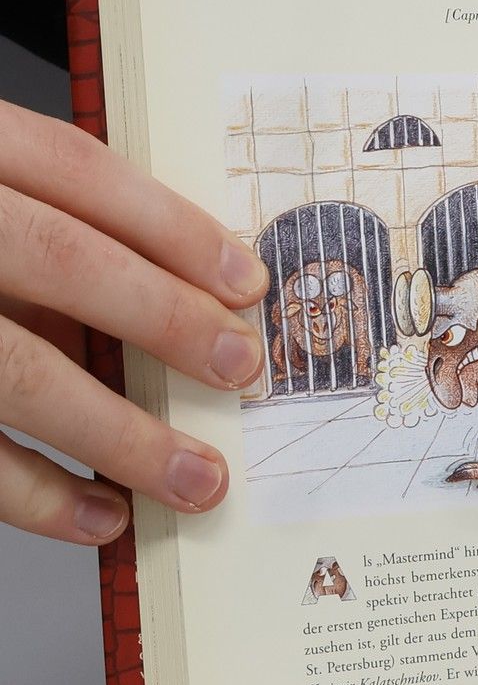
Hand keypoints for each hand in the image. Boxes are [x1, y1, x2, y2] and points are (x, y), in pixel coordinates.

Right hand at [0, 98, 268, 544]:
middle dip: (160, 318)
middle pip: (53, 257)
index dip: (169, 226)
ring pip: (11, 369)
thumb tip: (182, 304)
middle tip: (240, 369)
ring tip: (196, 479)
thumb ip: (44, 233)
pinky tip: (100, 516)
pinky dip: (36, 493)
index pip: (70, 168)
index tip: (246, 282)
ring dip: (115, 433)